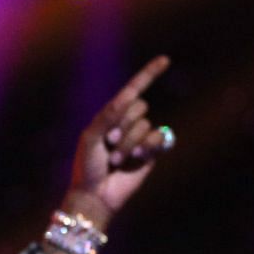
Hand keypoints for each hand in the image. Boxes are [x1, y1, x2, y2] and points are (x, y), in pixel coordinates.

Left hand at [64, 56, 174, 227]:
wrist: (96, 194)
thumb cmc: (87, 166)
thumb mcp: (91, 137)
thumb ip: (108, 115)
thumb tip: (129, 96)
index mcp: (110, 115)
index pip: (133, 90)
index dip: (149, 74)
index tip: (165, 59)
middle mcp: (127, 123)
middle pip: (139, 106)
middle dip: (122, 125)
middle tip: (108, 145)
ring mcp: (141, 137)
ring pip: (146, 123)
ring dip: (130, 142)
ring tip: (116, 159)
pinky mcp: (152, 152)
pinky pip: (160, 136)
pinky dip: (149, 145)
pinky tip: (137, 157)